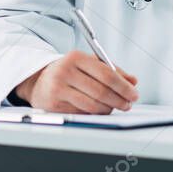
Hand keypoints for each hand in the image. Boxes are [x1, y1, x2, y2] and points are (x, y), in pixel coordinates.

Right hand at [14, 50, 138, 113]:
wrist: (39, 80)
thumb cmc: (68, 71)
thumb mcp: (88, 64)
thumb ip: (111, 69)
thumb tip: (133, 81)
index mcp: (76, 57)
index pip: (106, 73)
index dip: (123, 86)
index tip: (133, 93)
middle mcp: (65, 71)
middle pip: (101, 91)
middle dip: (119, 100)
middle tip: (128, 104)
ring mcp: (58, 88)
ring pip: (93, 105)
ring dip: (109, 109)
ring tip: (115, 107)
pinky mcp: (55, 104)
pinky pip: (83, 113)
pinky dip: (96, 114)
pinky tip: (100, 110)